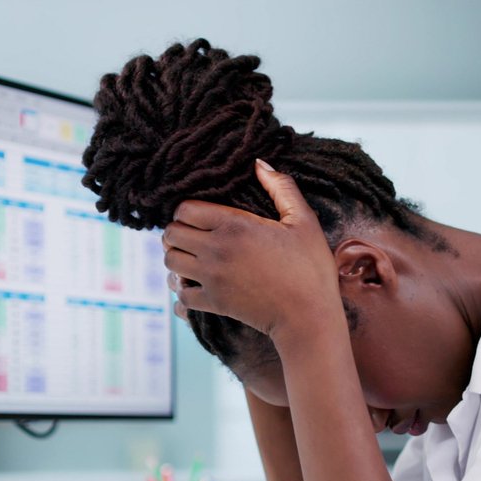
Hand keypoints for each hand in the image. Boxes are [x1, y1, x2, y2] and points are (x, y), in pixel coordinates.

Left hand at [163, 160, 341, 341]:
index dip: (187, 210)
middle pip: (170, 234)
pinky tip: (195, 286)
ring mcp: (211, 278)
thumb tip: (259, 164)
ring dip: (176, 258)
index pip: (184, 209)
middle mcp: (216, 250)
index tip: (200, 216)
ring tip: (191, 258)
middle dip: (177, 232)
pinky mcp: (213, 304)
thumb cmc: (310, 267)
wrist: (309, 316)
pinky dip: (182, 290)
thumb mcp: (304, 221)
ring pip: (169, 262)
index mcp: (234, 225)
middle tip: (193, 236)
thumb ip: (281, 188)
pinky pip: (180, 295)